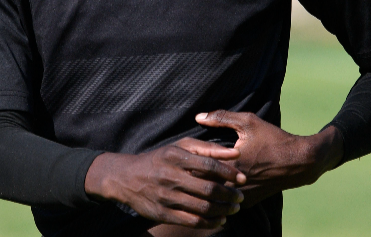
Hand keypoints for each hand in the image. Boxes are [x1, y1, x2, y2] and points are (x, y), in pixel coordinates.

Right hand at [85, 138, 246, 228]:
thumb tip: (235, 154)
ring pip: (202, 208)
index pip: (208, 165)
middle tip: (240, 197)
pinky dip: (210, 223)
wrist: (127, 177)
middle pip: (207, 189)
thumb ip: (207, 149)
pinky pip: (192, 221)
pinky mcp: (162, 214)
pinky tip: (219, 220)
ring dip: (223, 210)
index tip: (243, 178)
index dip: (229, 173)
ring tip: (233, 208)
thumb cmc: (161, 159)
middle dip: (229, 195)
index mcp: (175, 156)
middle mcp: (169, 176)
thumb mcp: (180, 147)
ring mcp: (165, 196)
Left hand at [196, 111, 342, 206]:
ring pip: (213, 193)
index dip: (187, 159)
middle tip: (184, 164)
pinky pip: (225, 199)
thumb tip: (198, 117)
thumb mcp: (248, 122)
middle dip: (193, 172)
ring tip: (196, 172)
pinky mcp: (247, 202)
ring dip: (205, 183)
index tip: (180, 152)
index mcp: (230, 164)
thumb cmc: (272, 139)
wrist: (298, 162)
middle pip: (202, 182)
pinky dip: (219, 191)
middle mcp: (234, 184)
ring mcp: (241, 196)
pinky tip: (215, 180)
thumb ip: (221, 118)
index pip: (197, 166)